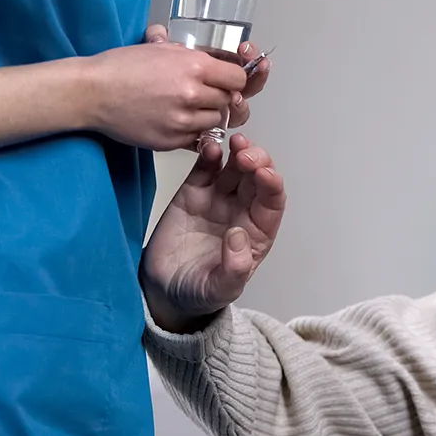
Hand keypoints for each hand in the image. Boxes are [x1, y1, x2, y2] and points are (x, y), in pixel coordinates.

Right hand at [82, 31, 246, 150]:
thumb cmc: (121, 67)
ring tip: (184, 106)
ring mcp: (183, 120)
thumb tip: (216, 59)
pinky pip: (198, 138)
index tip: (225, 80)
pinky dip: (192, 130)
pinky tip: (173, 118)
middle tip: (200, 93)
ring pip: (217, 122)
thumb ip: (192, 55)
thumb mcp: (160, 48)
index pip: (239, 79)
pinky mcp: (173, 140)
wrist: (91, 92)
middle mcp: (192, 93)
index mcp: (193, 66)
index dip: (233, 80)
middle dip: (219, 97)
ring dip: (207, 115)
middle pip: (230, 101)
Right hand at [140, 134, 285, 332]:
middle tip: (247, 154)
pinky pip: (206, 168)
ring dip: (239, 153)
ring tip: (234, 143)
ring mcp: (218, 199)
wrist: (163, 290)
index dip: (272, 187)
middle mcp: (242, 212)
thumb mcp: (219, 289)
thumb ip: (233, 269)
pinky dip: (210, 155)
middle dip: (258, 162)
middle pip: (257, 180)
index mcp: (256, 234)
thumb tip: (238, 237)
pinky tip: (210, 146)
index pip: (272, 204)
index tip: (265, 175)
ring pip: (235, 168)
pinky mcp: (193, 192)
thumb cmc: (199, 292)